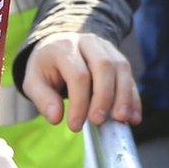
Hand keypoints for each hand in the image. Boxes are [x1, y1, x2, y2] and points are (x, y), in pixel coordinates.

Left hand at [19, 32, 139, 130]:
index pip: (78, 75)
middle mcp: (88, 43)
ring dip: (124, 96)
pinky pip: (130, 76)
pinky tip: (134, 116)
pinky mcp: (118, 57)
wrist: (61, 42)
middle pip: (104, 66)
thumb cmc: (48, 66)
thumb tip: (56, 118)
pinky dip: (134, 97)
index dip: (79, 103)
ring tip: (120, 119)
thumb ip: (42, 99)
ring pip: (121, 68)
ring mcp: (107, 48)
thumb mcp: (34, 80)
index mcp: (65, 47)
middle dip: (104, 97)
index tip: (75, 126)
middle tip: (98, 121)